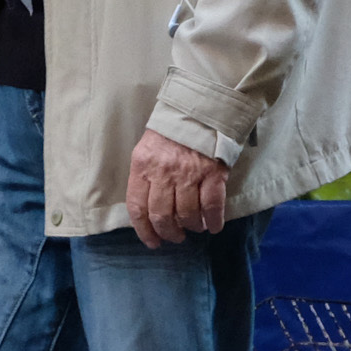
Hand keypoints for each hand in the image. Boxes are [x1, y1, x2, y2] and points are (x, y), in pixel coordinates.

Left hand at [125, 127, 229, 245]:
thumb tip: (149, 208)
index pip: (137, 207)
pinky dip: (213, 221)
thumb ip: (146, 175)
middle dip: (169, 232)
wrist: (203, 108)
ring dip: (191, 227)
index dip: (144, 230)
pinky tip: (214, 226)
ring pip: (186, 214)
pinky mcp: (212, 173)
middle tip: (176, 237)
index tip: (152, 242)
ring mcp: (189, 173)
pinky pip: (212, 206)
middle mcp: (163, 172)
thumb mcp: (149, 148)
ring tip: (194, 227)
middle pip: (161, 216)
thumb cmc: (174, 131)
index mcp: (143, 164)